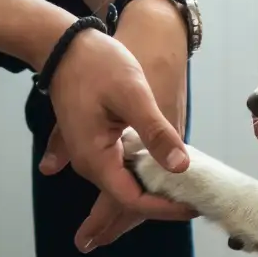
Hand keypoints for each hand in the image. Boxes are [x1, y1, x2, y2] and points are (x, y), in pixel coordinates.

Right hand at [40, 0, 195, 250]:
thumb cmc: (98, 64)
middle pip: (124, 198)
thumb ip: (156, 132)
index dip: (163, 208)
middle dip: (155, 210)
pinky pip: (116, 168)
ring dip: (145, 197)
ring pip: (120, 184)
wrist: (64, 44)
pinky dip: (134, 180)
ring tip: (175, 208)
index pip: (132, 199)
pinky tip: (149, 188)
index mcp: (96, 157)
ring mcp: (88, 150)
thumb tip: (180, 167)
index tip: (192, 206)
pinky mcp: (93, 138)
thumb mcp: (134, 95)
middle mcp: (88, 161)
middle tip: (191, 212)